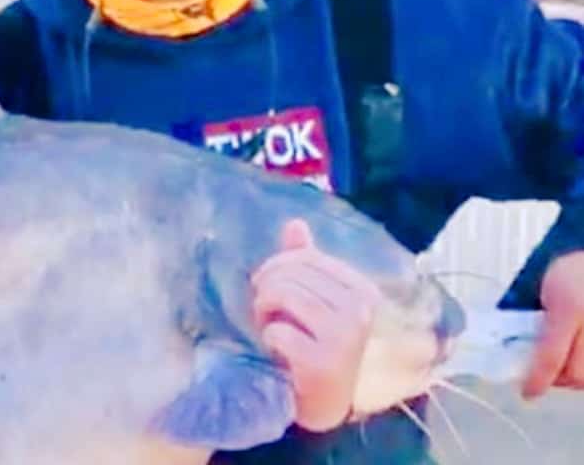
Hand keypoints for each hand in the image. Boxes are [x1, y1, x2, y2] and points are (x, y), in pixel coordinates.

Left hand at [251, 219, 382, 431]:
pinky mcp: (323, 363)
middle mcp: (359, 311)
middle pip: (290, 275)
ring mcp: (344, 338)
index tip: (267, 286)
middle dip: (266, 290)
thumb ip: (306, 263)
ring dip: (263, 312)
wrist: (325, 402)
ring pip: (282, 296)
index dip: (276, 267)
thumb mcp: (315, 301)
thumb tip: (295, 223)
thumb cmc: (316, 344)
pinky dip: (268, 339)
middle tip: (265, 310)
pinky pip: (277, 333)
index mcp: (362, 290)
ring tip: (269, 326)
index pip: (305, 257)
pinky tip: (277, 351)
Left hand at [522, 251, 583, 398]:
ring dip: (575, 377)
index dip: (537, 380)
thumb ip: (528, 317)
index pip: (550, 357)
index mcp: (569, 309)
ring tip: (563, 365)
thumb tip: (508, 345)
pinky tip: (578, 359)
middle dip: (557, 380)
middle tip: (543, 375)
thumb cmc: (571, 269)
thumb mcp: (540, 287)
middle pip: (576, 375)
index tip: (528, 392)